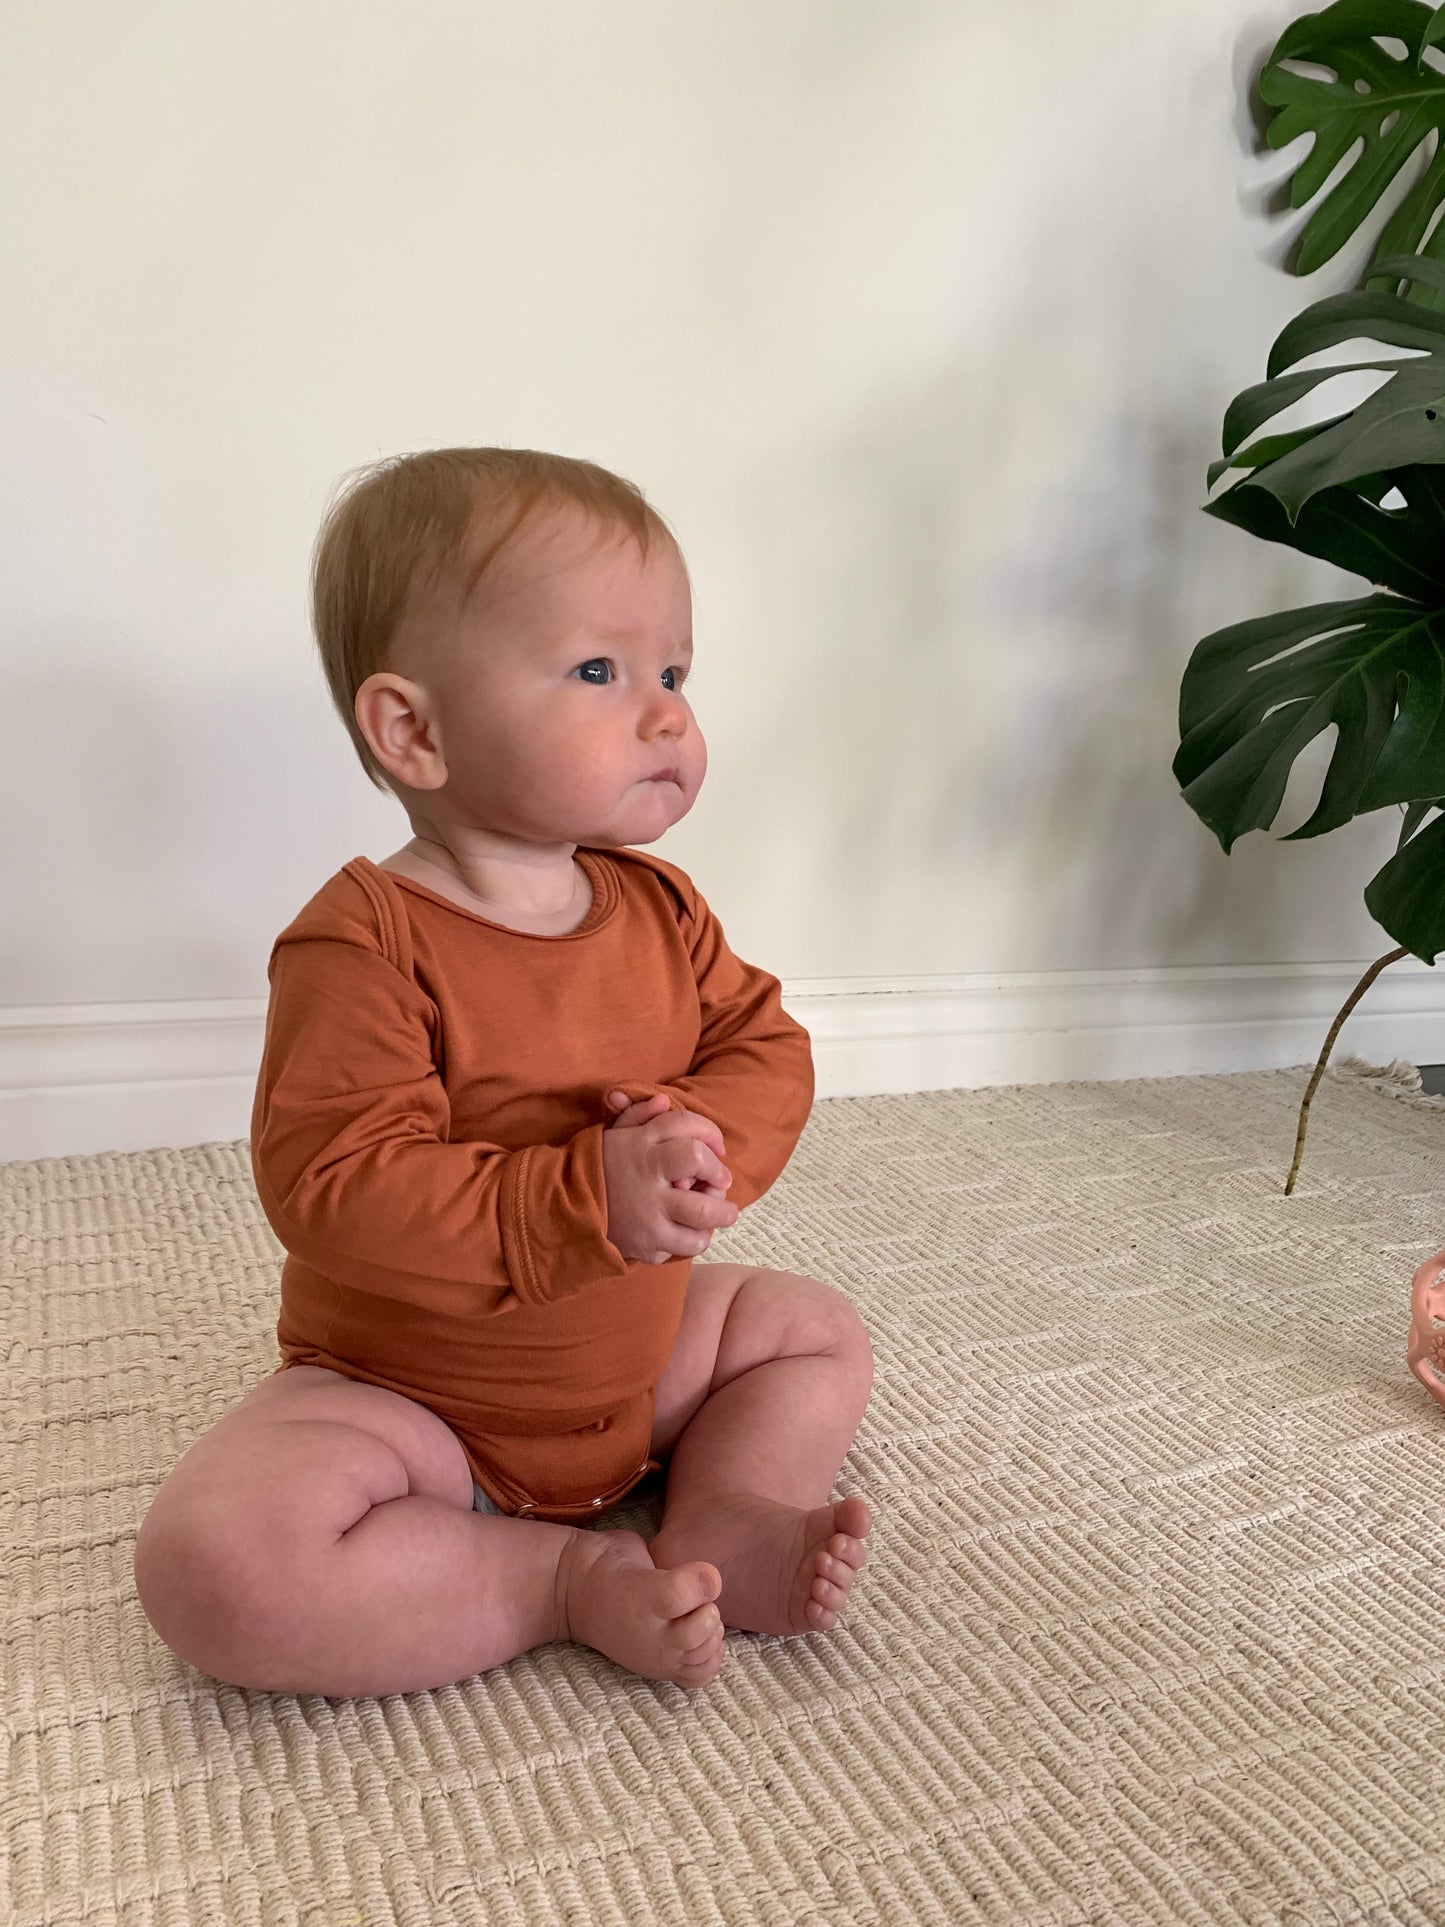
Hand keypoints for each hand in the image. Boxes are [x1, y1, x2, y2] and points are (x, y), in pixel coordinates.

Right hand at [601, 1089, 738, 1263]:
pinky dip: (694, 1239)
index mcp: (641, 1146)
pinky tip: (688, 1231)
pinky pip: (687, 1244)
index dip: (712, 1135)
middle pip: (702, 1167)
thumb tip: (664, 1100)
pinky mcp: (649, 1244)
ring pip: (703, 1214)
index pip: (688, 1128)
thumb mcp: (616, 1136)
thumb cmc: (601, 1169)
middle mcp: (648, 1178)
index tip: (718, 1149)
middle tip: (723, 1184)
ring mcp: (649, 1214)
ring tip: (719, 1214)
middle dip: (721, 1176)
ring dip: (720, 1214)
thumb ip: (640, 1114)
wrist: (565, 1211)